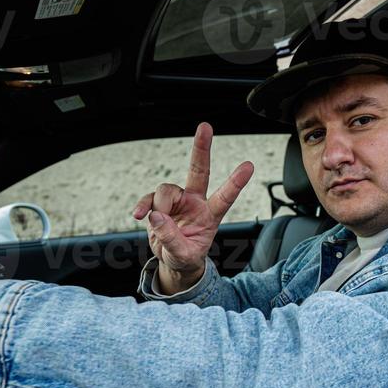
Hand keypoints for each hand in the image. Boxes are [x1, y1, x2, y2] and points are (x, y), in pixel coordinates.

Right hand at [131, 122, 253, 288]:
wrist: (173, 260)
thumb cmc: (186, 256)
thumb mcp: (183, 255)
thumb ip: (171, 238)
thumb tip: (156, 216)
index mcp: (210, 215)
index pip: (225, 196)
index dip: (236, 182)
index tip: (249, 166)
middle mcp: (195, 202)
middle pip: (199, 171)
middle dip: (201, 149)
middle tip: (205, 127)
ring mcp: (178, 200)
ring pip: (166, 189)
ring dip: (159, 206)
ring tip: (156, 223)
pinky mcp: (160, 203)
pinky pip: (149, 198)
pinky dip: (143, 205)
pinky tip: (138, 215)